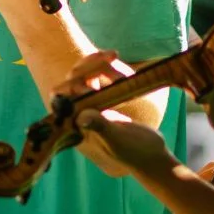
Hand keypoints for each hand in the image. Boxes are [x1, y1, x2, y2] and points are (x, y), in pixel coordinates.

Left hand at [59, 49, 176, 177]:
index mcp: (75, 125)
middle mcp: (78, 112)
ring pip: (82, 73)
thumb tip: (82, 117)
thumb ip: (100, 128)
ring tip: (115, 56)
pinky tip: (116, 57)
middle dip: (89, 67)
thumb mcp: (118, 140)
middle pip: (72, 80)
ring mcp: (90, 103)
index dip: (71, 84)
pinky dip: (103, 63)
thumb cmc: (135, 152)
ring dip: (97, 62)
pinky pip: (95, 73)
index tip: (94, 77)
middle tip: (112, 56)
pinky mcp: (102, 96)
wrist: (152, 156)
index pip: (60, 98)